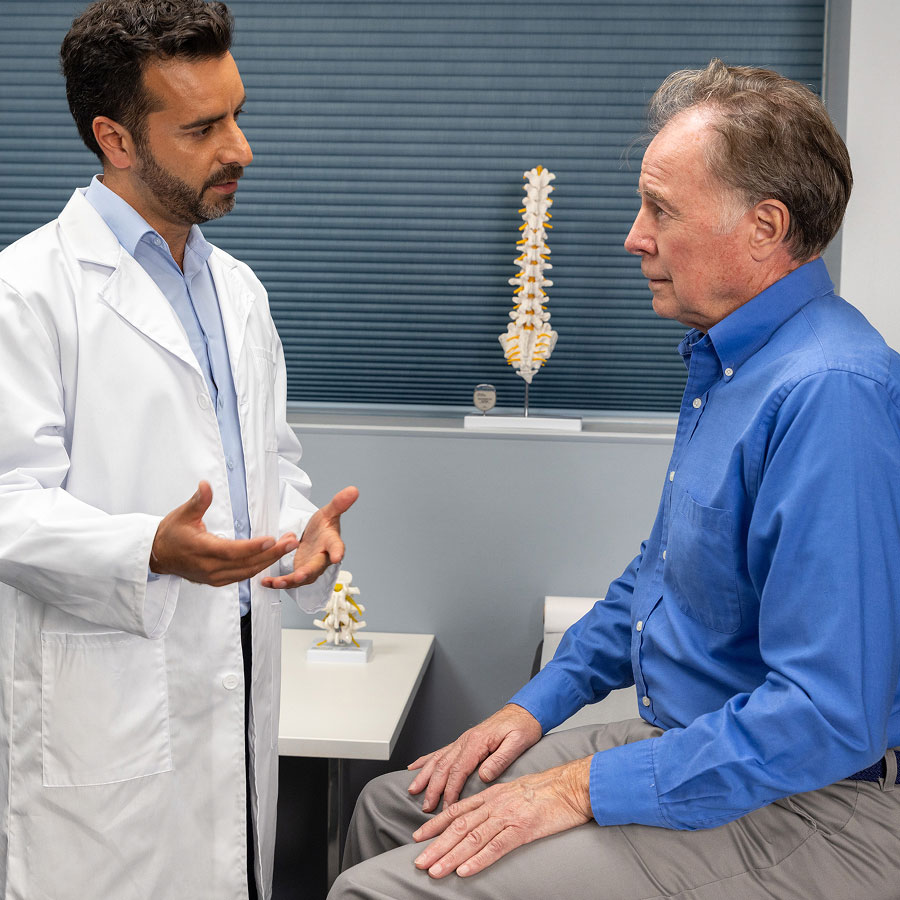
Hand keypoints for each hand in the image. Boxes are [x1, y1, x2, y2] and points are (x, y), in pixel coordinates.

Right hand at [151, 481, 298, 585]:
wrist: (158, 555)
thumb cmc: (171, 534)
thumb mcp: (183, 514)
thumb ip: (198, 501)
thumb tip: (205, 485)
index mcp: (202, 550)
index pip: (232, 551)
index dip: (253, 547)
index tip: (272, 540)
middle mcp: (210, 567)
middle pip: (246, 564)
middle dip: (272, 553)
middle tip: (291, 541)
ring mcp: (214, 577)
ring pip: (247, 572)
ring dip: (269, 560)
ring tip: (287, 547)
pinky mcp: (216, 581)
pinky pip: (242, 576)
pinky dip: (258, 567)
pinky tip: (271, 558)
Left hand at [260, 485, 358, 588]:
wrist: (315, 538)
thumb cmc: (324, 528)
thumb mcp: (329, 513)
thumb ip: (339, 503)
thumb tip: (353, 490)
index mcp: (332, 543)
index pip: (337, 546)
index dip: (337, 552)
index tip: (337, 556)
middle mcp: (322, 559)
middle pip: (317, 567)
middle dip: (307, 572)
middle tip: (300, 575)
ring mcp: (310, 568)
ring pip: (302, 578)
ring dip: (290, 581)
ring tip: (277, 582)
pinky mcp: (298, 573)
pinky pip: (290, 580)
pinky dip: (278, 582)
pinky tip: (266, 582)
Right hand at [407, 704, 542, 812]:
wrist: (524, 711)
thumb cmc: (522, 727)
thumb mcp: (517, 742)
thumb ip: (500, 759)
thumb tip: (484, 776)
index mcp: (477, 742)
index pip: (458, 770)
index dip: (450, 791)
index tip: (446, 808)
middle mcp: (466, 740)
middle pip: (443, 766)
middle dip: (432, 788)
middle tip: (426, 807)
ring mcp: (463, 741)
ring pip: (438, 759)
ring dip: (425, 775)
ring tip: (413, 790)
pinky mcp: (464, 742)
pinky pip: (441, 752)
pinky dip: (427, 760)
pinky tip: (416, 767)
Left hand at [412, 757, 592, 877]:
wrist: (572, 785)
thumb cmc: (548, 790)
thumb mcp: (515, 790)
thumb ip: (496, 802)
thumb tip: (481, 815)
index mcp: (492, 795)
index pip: (456, 809)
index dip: (435, 824)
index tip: (418, 836)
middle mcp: (495, 804)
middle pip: (459, 826)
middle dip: (436, 845)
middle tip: (419, 861)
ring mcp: (508, 816)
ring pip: (472, 837)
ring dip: (450, 856)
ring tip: (434, 871)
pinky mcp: (523, 829)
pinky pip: (496, 846)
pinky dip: (478, 860)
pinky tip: (465, 870)